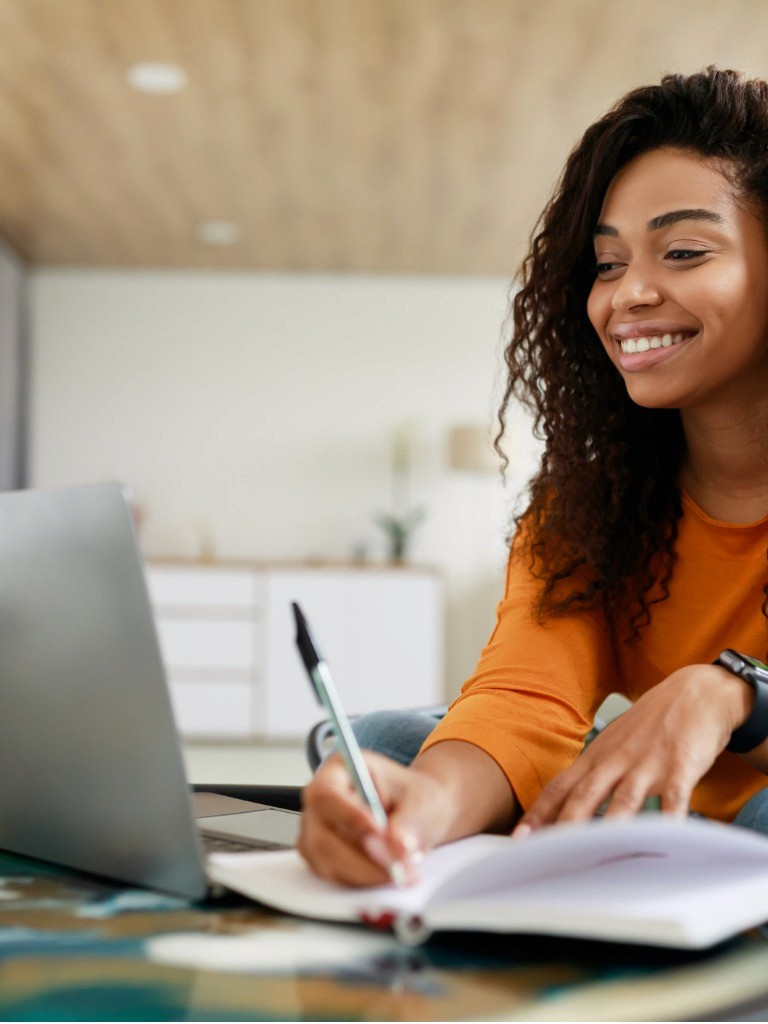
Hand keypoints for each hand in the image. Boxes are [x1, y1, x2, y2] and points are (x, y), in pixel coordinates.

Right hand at [298, 750, 454, 886]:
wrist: (418, 813)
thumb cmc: (414, 797)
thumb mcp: (422, 800)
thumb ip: (409, 822)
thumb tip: (396, 846)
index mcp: (339, 770)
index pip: (327, 795)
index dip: (350, 817)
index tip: (380, 833)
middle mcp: (320, 801)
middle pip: (321, 837)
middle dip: (362, 859)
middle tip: (399, 867)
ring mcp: (316, 831)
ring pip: (327, 863)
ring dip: (366, 874)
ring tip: (403, 872)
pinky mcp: (322, 858)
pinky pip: (335, 877)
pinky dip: (363, 882)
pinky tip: (389, 874)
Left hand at [513, 663, 752, 833]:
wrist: (695, 693)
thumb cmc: (650, 726)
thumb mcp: (614, 746)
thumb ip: (593, 778)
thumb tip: (568, 812)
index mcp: (596, 758)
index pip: (559, 788)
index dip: (538, 814)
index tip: (519, 839)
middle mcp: (615, 761)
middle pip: (583, 796)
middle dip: (563, 827)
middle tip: (545, 854)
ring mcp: (647, 764)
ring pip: (623, 800)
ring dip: (607, 828)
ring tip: (594, 856)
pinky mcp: (680, 767)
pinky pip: (674, 800)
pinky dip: (669, 821)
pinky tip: (664, 842)